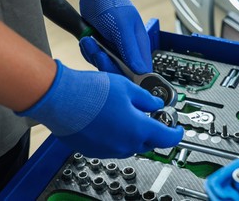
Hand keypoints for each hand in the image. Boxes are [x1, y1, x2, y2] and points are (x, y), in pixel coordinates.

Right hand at [16, 60, 182, 157]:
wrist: (61, 99)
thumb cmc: (92, 92)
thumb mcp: (128, 87)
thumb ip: (146, 99)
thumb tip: (156, 103)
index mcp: (138, 130)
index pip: (166, 138)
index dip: (175, 134)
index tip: (177, 130)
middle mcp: (124, 145)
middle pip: (148, 143)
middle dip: (153, 132)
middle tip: (150, 117)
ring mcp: (107, 150)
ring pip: (129, 145)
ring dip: (134, 134)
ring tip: (125, 115)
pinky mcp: (93, 150)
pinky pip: (112, 146)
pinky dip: (116, 136)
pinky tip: (108, 120)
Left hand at [72, 0, 151, 74]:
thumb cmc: (113, 3)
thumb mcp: (123, 27)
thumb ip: (132, 50)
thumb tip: (141, 71)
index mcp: (139, 46)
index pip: (141, 72)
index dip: (130, 77)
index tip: (116, 72)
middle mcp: (129, 50)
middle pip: (120, 73)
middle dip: (106, 64)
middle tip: (99, 52)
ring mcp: (114, 49)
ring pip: (105, 67)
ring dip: (94, 55)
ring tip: (90, 40)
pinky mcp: (102, 47)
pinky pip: (95, 59)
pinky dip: (88, 51)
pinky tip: (87, 39)